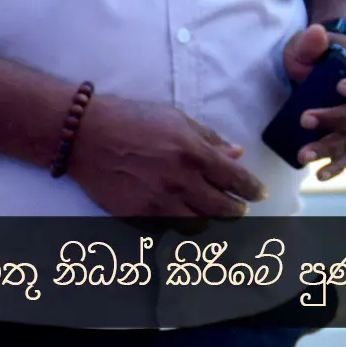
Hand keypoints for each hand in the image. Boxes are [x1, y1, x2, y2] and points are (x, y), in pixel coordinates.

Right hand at [63, 93, 264, 218]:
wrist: (85, 135)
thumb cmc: (132, 119)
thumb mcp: (175, 118)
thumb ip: (209, 138)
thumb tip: (236, 152)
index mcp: (193, 152)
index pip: (235, 178)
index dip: (252, 189)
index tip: (260, 194)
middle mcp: (180, 180)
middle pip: (222, 207)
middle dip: (236, 210)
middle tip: (240, 208)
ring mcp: (158, 201)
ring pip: (197, 224)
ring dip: (209, 219)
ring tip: (211, 213)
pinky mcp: (138, 215)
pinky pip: (167, 228)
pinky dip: (177, 222)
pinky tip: (179, 214)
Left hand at [281, 25, 345, 180]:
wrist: (318, 66)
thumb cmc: (319, 53)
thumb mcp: (311, 42)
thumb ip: (312, 40)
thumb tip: (316, 34)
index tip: (340, 86)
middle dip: (333, 119)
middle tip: (305, 119)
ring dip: (328, 148)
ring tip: (304, 154)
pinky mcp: (342, 138)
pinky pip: (345, 156)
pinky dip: (335, 167)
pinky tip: (320, 175)